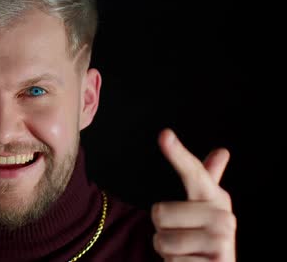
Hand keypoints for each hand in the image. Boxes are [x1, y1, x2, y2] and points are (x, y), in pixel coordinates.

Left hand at [151, 128, 235, 261]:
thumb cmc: (203, 239)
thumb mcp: (204, 210)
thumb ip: (207, 179)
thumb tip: (222, 151)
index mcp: (216, 199)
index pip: (194, 172)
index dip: (178, 154)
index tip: (164, 134)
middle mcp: (223, 218)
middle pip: (160, 212)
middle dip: (162, 230)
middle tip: (182, 237)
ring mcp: (221, 242)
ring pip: (162, 239)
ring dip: (165, 250)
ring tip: (185, 253)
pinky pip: (170, 261)